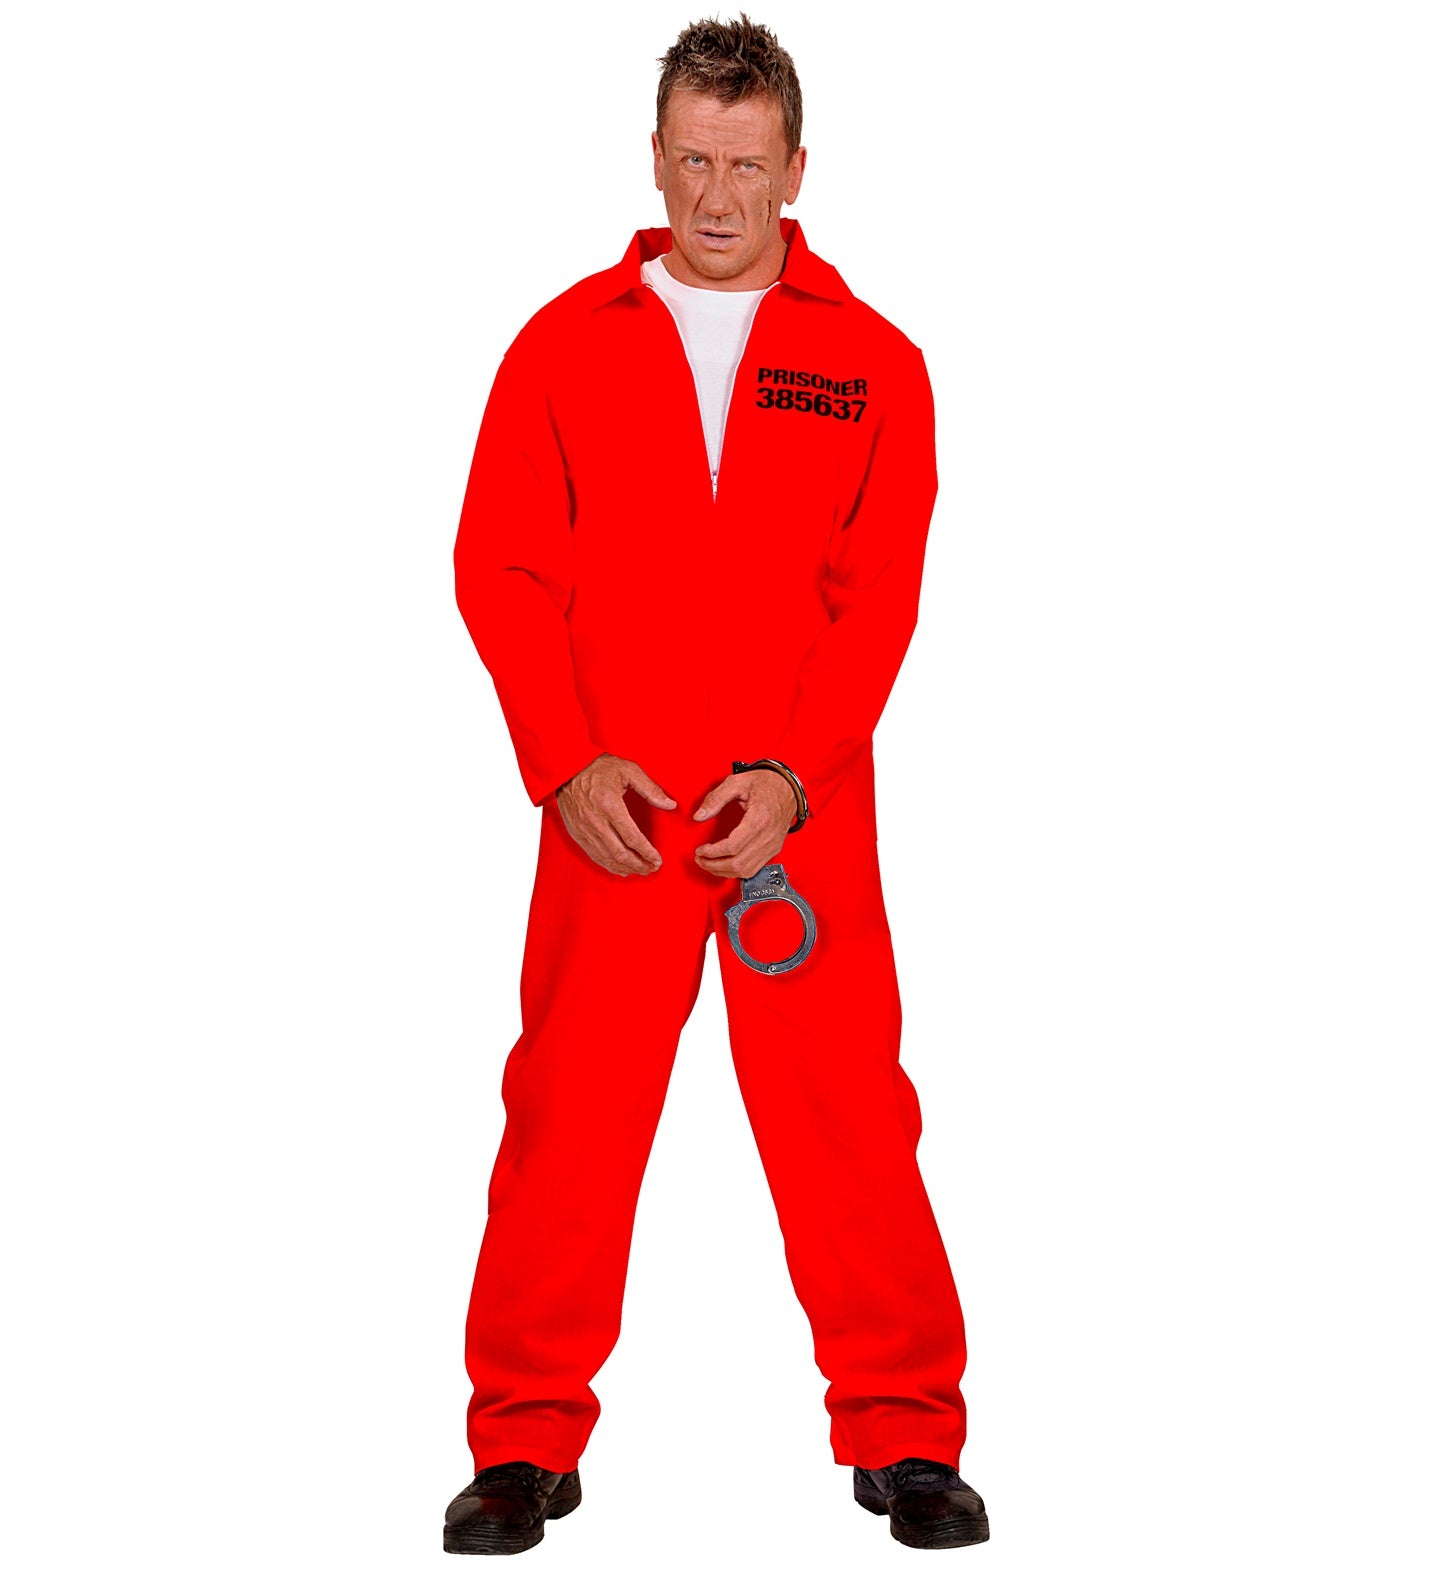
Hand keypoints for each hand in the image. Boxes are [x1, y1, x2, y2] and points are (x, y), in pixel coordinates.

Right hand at [555, 753, 675, 875]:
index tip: (658, 860)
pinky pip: (594, 855)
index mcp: (610, 805)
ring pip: (607, 858)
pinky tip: (621, 869)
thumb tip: (670, 804)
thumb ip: (651, 788)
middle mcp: (596, 821)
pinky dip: (609, 865)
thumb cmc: (598, 767)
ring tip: (641, 870)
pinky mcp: (577, 833)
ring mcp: (584, 829)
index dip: (647, 852)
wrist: (567, 768)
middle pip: (620, 853)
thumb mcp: (628, 770)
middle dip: (639, 864)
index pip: (632, 838)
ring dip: (626, 867)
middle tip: (652, 868)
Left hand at [692, 768, 797, 879]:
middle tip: (700, 858)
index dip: (713, 852)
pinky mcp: (773, 850)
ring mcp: (772, 845)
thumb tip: (699, 816)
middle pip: (738, 863)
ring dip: (723, 871)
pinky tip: (724, 864)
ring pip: (745, 871)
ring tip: (708, 863)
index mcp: (759, 819)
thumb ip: (716, 798)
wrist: (788, 787)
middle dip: (714, 865)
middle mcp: (768, 836)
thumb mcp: (737, 782)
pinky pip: (753, 869)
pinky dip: (736, 871)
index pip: (733, 846)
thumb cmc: (766, 784)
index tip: (700, 850)